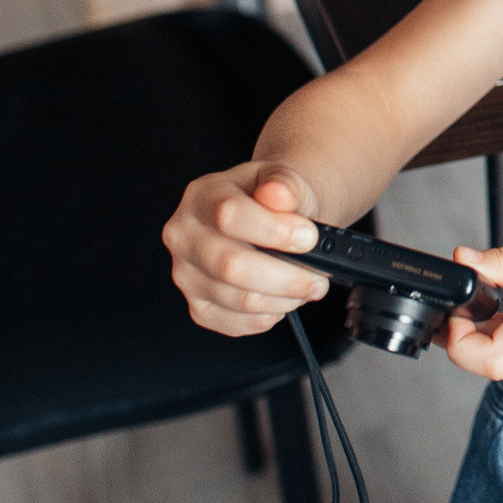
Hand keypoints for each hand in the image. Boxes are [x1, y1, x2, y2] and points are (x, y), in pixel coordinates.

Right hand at [163, 162, 331, 335]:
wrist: (270, 217)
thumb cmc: (275, 200)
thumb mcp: (285, 179)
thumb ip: (285, 184)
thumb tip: (279, 194)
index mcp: (202, 196)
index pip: (230, 216)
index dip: (274, 231)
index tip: (309, 237)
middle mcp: (185, 236)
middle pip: (232, 266)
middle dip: (287, 277)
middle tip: (318, 277)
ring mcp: (187, 275)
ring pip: (239, 300)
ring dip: (285, 299)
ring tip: (307, 286)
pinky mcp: (198, 307)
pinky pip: (236, 323)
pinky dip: (270, 316)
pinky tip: (282, 298)